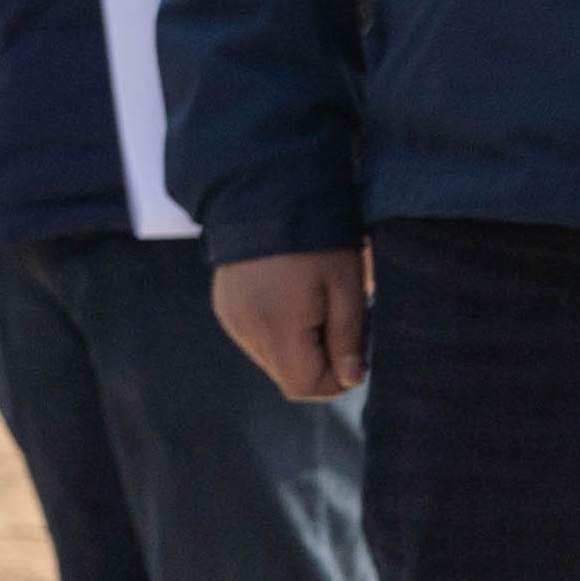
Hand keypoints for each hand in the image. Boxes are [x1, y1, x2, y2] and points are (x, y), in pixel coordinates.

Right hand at [214, 245, 371, 399]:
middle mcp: (246, 328)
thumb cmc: (316, 239)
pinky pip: (255, 338)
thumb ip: (348, 338)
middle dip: (319, 363)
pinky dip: (277, 332)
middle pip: (287, 376)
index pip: (305, 387)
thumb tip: (350, 379)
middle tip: (338, 323)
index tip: (355, 350)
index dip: (336, 380)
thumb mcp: (346, 286)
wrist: (265, 193)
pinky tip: (290, 301)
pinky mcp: (224, 307)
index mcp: (276, 325)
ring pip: (272, 360)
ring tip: (314, 308)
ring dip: (298, 348)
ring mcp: (231, 318)